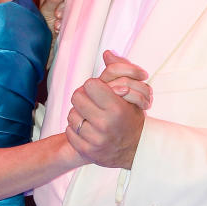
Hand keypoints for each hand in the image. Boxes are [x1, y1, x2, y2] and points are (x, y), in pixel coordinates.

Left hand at [66, 51, 145, 167]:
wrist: (137, 152)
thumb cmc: (133, 119)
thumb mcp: (133, 95)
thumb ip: (120, 72)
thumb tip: (107, 53)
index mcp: (116, 109)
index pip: (90, 84)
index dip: (94, 85)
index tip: (100, 91)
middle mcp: (105, 125)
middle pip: (77, 97)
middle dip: (84, 97)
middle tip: (93, 103)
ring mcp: (95, 140)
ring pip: (71, 114)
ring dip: (79, 114)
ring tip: (91, 117)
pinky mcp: (86, 151)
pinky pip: (69, 131)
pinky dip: (76, 129)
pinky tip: (88, 129)